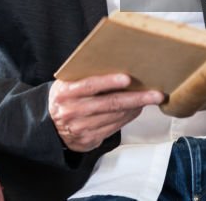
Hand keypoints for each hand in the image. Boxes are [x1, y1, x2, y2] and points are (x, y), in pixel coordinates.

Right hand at [48, 73, 164, 151]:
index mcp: (65, 92)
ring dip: (135, 108)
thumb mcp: (67, 84)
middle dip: (136, 98)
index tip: (127, 78)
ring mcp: (81, 128)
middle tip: (156, 94)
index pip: (90, 85)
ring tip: (150, 99)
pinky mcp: (89, 140)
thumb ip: (85, 77)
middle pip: (109, 104)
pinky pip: (114, 128)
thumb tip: (117, 66)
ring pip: (115, 116)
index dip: (108, 81)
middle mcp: (72, 111)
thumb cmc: (65, 98)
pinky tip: (136, 109)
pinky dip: (127, 118)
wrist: (49, 126)